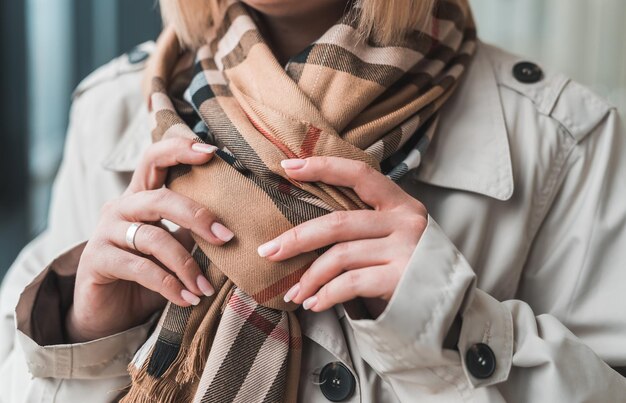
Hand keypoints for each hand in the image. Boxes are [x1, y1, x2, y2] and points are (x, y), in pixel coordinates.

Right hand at [66, 138, 233, 341]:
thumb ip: (194, 231)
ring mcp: (105, 232)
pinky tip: (187, 299)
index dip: (180, 151)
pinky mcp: (96, 260)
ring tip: (206, 289)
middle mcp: (120, 208)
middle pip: (160, 199)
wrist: (108, 313)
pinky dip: (169, 286)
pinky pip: (140, 268)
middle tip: (226, 238)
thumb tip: (236, 224)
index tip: (212, 152)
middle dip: (198, 216)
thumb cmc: (148, 275)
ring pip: (154, 238)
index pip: (155, 160)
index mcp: (140, 197)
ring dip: (186, 265)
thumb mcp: (175, 248)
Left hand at [257, 157, 427, 314]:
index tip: (287, 167)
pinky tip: (314, 303)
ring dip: (309, 277)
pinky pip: (350, 283)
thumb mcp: (395, 234)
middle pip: (338, 223)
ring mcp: (406, 249)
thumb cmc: (410, 265)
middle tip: (268, 251)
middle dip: (297, 238)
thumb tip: (306, 230)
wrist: (449, 305)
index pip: (359, 173)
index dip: (322, 167)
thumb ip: (364, 224)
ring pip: (340, 256)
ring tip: (294, 293)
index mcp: (401, 203)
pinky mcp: (402, 278)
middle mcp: (405, 221)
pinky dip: (326, 295)